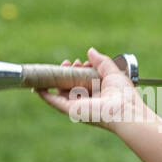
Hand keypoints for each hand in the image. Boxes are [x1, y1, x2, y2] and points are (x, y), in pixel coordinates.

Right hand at [35, 48, 157, 130]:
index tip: (80, 61)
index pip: (82, 80)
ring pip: (61, 92)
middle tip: (70, 62)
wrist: (125, 110)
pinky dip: (44, 94)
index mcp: (97, 92)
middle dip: (68, 72)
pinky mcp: (71, 110)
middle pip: (70, 85)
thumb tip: (90, 51)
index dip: (78, 69)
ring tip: (62, 66)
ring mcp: (78, 105)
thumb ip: (101, 61)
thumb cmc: (124, 94)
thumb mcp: (113, 72)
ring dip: (57, 79)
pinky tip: (36, 86)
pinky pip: (54, 102)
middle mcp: (87, 100)